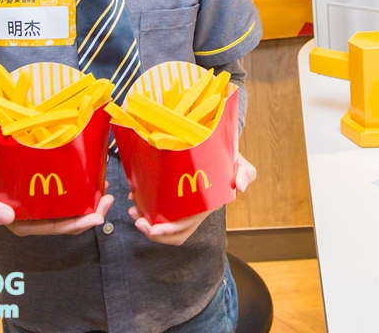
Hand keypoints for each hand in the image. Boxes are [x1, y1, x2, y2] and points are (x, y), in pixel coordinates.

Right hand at [0, 153, 112, 235]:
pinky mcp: (52, 190)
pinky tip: (95, 177)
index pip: (58, 228)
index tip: (96, 218)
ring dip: (92, 200)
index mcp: (27, 224)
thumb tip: (5, 218)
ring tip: (105, 186)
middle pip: (71, 220)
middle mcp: (40, 217)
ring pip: (75, 207)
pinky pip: (72, 193)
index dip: (78, 225)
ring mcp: (48, 204)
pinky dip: (85, 188)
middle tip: (108, 199)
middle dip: (93, 213)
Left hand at [128, 151, 256, 244]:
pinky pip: (159, 208)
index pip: (185, 229)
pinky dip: (145, 207)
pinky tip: (136, 197)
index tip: (152, 228)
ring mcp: (184, 205)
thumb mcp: (242, 163)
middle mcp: (194, 211)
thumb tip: (240, 185)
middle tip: (136, 219)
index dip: (167, 232)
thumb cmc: (230, 158)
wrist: (220, 146)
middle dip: (151, 231)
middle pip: (171, 232)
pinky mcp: (175, 196)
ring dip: (145, 221)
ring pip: (162, 223)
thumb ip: (246, 173)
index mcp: (206, 208)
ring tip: (133, 208)